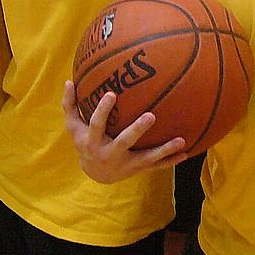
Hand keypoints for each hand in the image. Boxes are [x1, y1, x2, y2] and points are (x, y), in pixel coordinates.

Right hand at [62, 81, 186, 182]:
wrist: (94, 174)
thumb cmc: (84, 141)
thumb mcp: (73, 126)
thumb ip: (70, 105)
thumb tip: (68, 81)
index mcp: (93, 141)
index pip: (96, 124)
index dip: (103, 110)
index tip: (111, 94)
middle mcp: (109, 154)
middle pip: (124, 142)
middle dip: (137, 130)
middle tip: (151, 115)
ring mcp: (125, 164)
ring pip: (146, 158)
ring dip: (164, 150)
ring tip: (180, 140)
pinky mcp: (138, 170)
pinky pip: (156, 166)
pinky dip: (171, 161)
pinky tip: (186, 153)